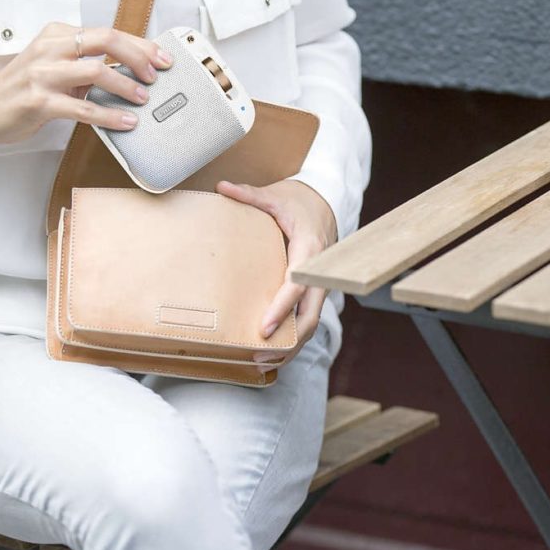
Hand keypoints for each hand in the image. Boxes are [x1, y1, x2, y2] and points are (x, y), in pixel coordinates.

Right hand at [0, 23, 172, 151]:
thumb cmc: (23, 88)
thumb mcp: (54, 65)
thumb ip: (85, 64)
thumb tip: (130, 72)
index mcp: (58, 35)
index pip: (107, 32)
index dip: (140, 45)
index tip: (162, 57)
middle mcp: (51, 48)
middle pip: (106, 41)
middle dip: (138, 57)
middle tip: (156, 75)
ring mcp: (43, 74)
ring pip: (96, 71)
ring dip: (126, 86)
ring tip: (144, 99)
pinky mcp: (39, 102)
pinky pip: (82, 108)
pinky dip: (109, 116)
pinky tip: (126, 122)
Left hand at [216, 179, 337, 371]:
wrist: (328, 200)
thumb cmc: (300, 201)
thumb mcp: (276, 195)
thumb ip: (250, 195)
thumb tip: (222, 187)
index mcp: (309, 250)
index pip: (297, 286)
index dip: (281, 310)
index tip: (263, 328)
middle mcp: (319, 272)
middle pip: (311, 316)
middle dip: (290, 342)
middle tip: (261, 357)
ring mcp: (320, 283)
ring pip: (312, 322)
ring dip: (292, 345)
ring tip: (263, 362)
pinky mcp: (315, 289)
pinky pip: (307, 316)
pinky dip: (294, 335)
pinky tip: (275, 349)